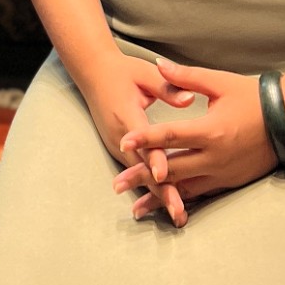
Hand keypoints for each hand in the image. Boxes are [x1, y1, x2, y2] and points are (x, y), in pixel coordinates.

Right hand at [78, 49, 193, 227]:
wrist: (94, 72)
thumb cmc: (123, 71)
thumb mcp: (145, 73)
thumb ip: (167, 87)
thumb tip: (189, 100)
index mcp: (126, 114)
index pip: (143, 141)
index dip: (155, 158)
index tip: (165, 175)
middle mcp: (119, 136)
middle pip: (142, 168)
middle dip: (161, 191)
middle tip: (179, 211)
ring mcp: (117, 146)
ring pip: (140, 175)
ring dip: (158, 194)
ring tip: (177, 214)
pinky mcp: (119, 150)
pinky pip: (137, 172)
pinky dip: (150, 188)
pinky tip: (165, 202)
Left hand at [115, 57, 276, 224]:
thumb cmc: (251, 97)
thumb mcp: (218, 82)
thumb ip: (185, 77)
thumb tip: (158, 64)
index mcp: (210, 130)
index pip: (170, 136)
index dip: (145, 139)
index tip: (123, 143)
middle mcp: (215, 156)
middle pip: (172, 170)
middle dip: (143, 177)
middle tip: (117, 184)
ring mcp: (223, 172)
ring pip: (185, 188)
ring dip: (160, 197)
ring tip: (136, 207)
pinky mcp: (230, 181)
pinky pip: (201, 193)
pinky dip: (182, 198)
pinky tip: (168, 204)